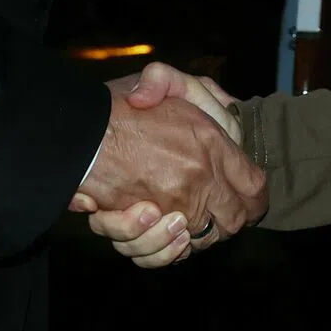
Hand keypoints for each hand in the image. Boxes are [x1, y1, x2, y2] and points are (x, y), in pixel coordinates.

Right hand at [72, 73, 264, 247]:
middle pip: (235, 220)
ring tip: (178, 222)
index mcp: (210, 143)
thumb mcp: (163, 77)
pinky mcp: (142, 226)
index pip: (255, 185)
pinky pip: (163, 253)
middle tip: (214, 211)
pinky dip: (163, 250)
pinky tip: (156, 232)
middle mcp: (197, 178)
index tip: (250, 198)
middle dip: (229, 221)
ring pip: (201, 242)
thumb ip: (199, 88)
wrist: (73, 129)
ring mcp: (171, 205)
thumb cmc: (118, 103)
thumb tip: (226, 110)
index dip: (256, 197)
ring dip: (194, 236)